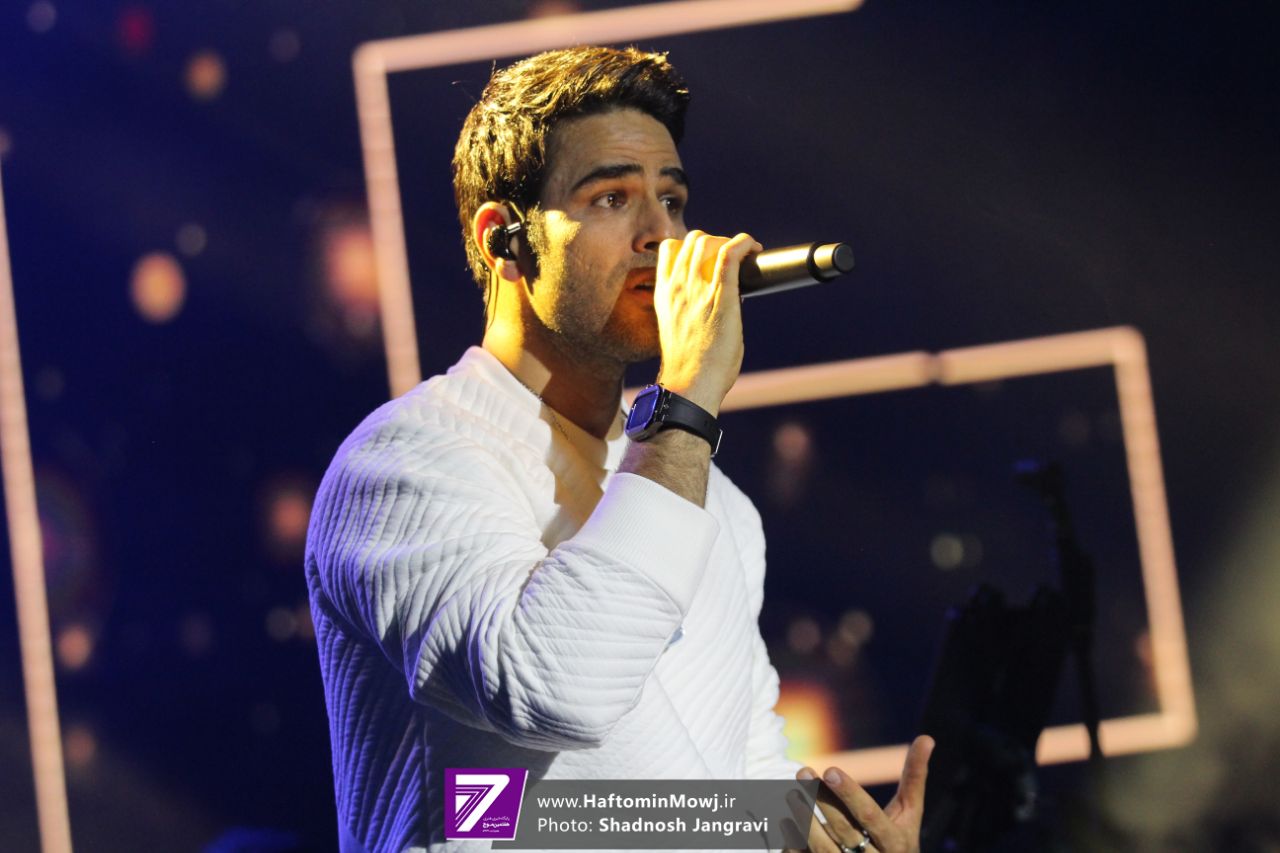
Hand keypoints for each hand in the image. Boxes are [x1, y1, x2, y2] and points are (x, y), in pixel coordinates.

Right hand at [653, 230, 761, 414]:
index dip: (691, 245)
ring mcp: (697, 289)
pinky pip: (730, 253)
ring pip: (709, 241)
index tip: (708, 257)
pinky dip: (745, 243)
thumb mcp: (677, 328)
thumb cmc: (689, 366)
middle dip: (715, 241)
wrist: (690, 384)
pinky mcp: (721, 295)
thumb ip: (689, 308)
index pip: (670, 249)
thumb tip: (712, 301)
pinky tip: (754, 248)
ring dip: (731, 242)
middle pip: (693, 239)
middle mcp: (677, 286)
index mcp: (664, 294)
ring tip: (746, 255)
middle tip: (732, 258)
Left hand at [786, 735, 934, 852]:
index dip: (850, 794)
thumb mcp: (910, 813)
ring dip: (805, 821)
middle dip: (822, 801)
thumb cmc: (899, 841)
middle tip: (802, 772)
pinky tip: (785, 823)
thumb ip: (914, 777)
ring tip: (791, 795)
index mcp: (896, 843)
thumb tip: (926, 737)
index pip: (870, 816)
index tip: (831, 770)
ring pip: (824, 849)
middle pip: (844, 830)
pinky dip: (797, 844)